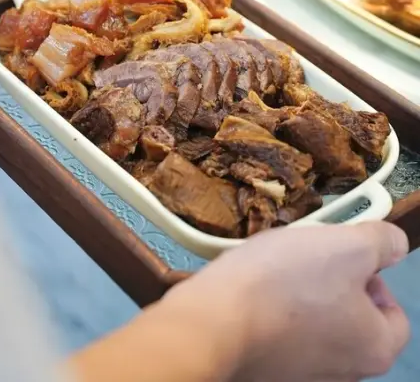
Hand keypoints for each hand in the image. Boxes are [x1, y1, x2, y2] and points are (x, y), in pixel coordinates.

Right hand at [162, 222, 409, 381]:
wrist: (214, 321)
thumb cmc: (288, 282)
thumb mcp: (348, 245)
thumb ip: (383, 242)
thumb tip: (393, 247)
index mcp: (374, 347)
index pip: (395, 315)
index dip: (374, 277)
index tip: (342, 255)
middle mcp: (345, 373)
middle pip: (353, 319)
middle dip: (334, 282)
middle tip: (307, 256)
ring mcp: (303, 376)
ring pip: (315, 325)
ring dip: (301, 295)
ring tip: (275, 268)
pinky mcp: (267, 372)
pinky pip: (281, 335)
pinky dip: (274, 312)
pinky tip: (254, 290)